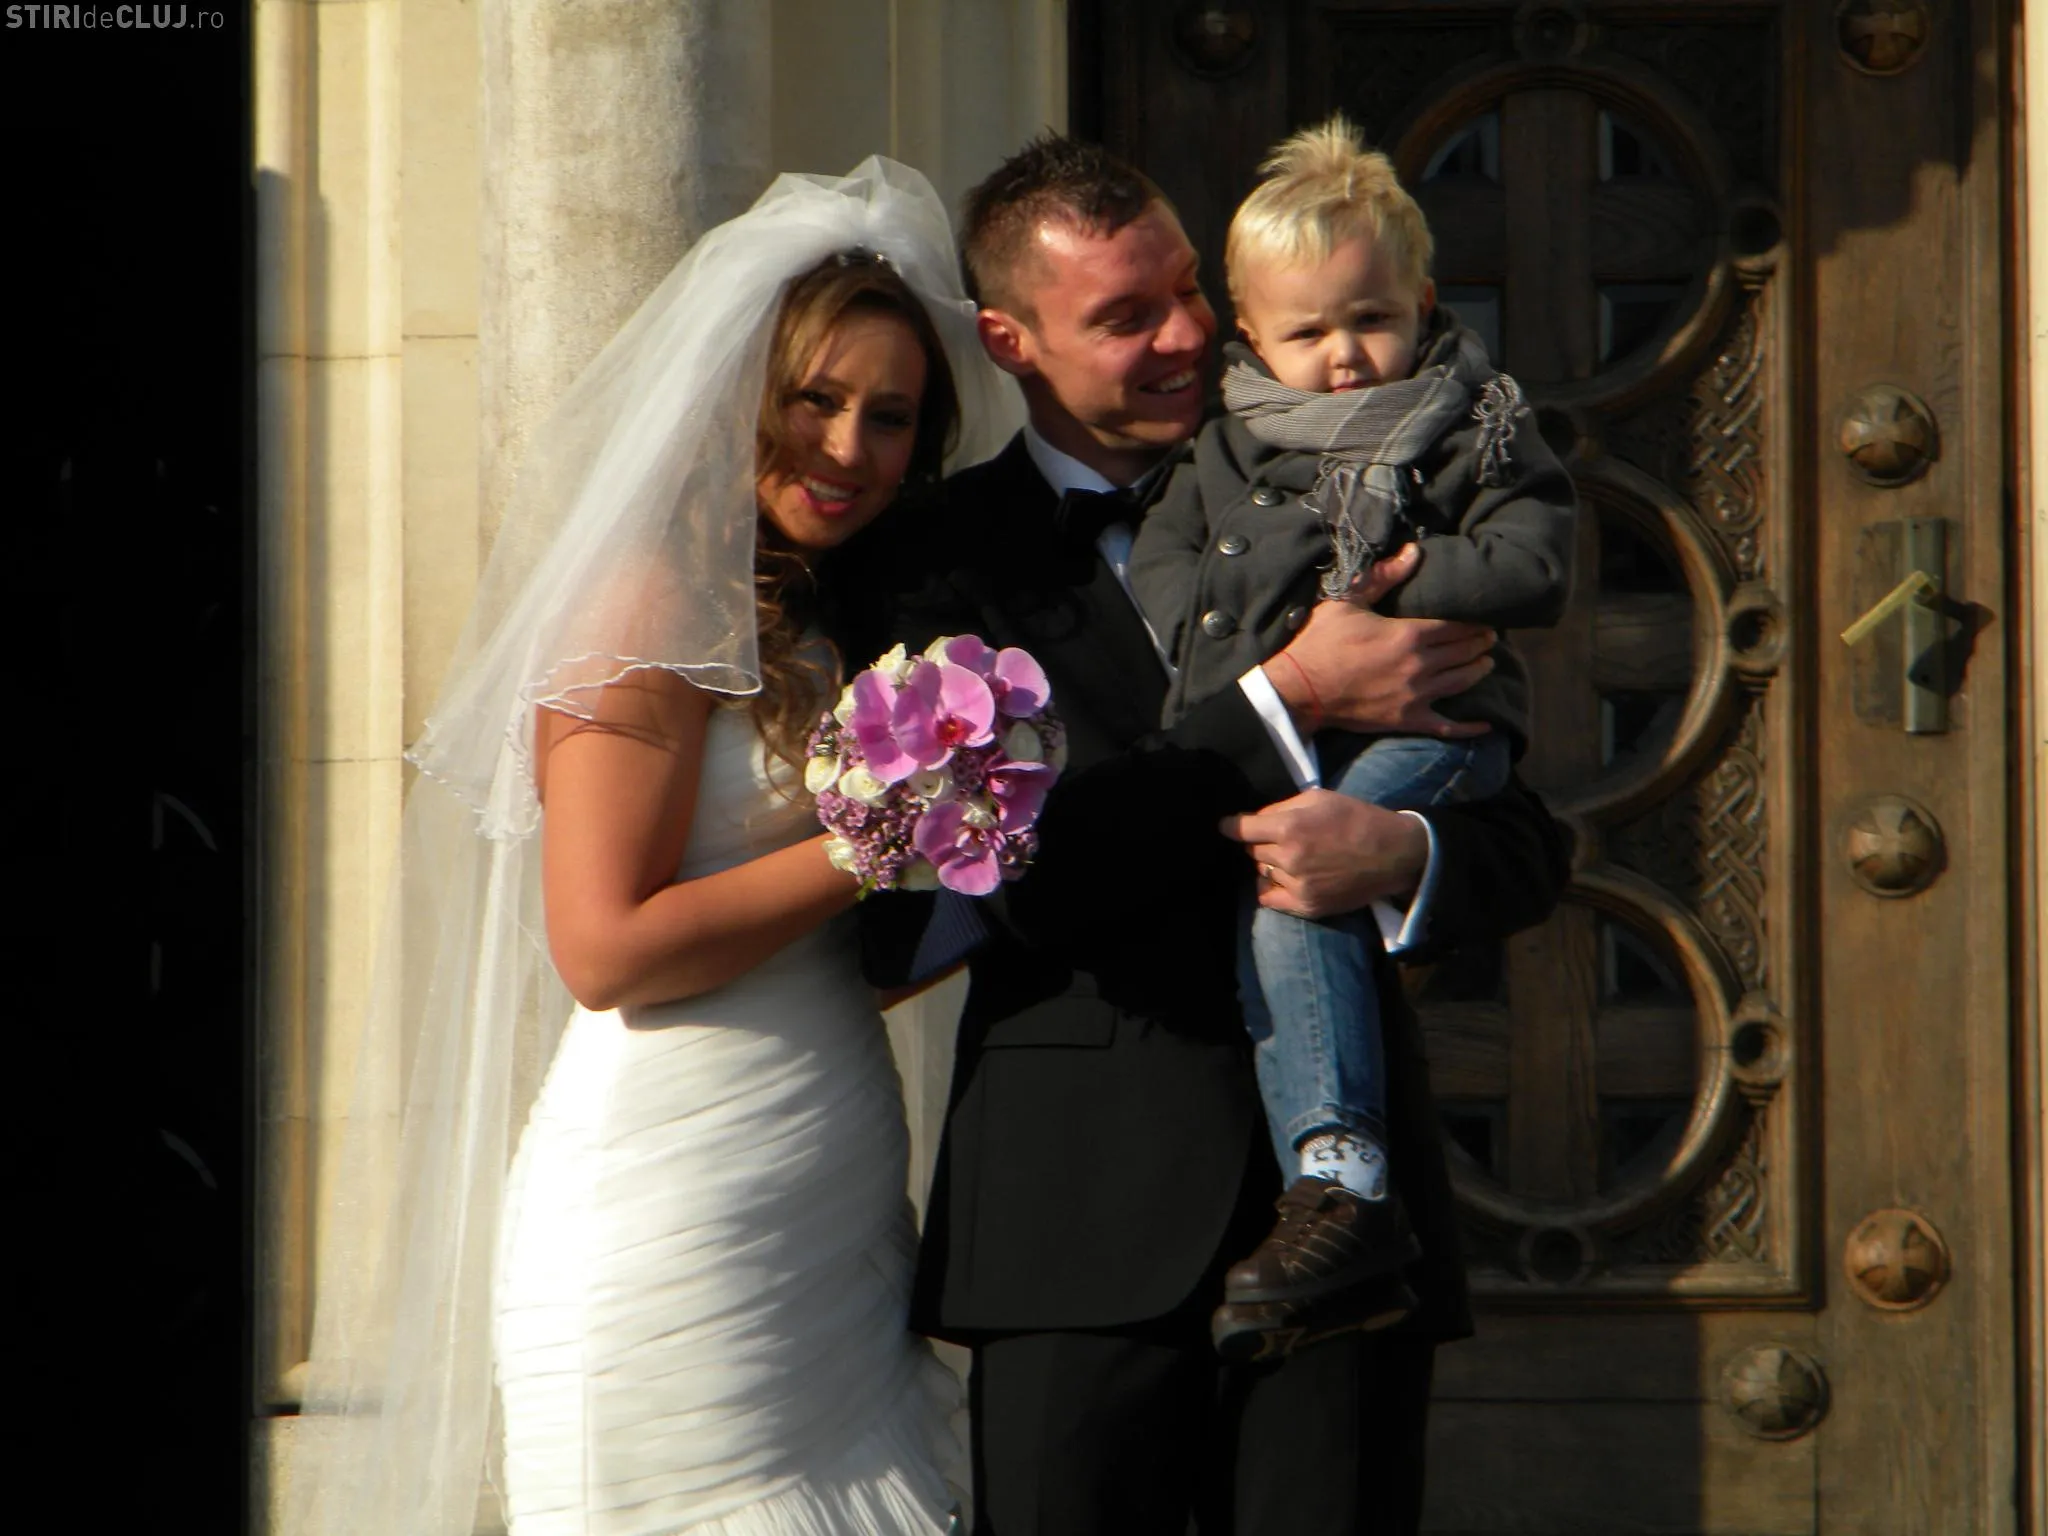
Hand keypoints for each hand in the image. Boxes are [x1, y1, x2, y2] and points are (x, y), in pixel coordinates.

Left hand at [1219, 790, 1429, 918]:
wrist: (1393, 854)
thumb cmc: (1356, 818)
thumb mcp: (1318, 798)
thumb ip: (1280, 808)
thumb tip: (1253, 819)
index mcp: (1289, 829)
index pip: (1241, 829)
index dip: (1230, 825)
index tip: (1225, 825)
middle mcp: (1289, 859)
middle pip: (1252, 850)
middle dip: (1261, 841)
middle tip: (1281, 837)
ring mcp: (1297, 885)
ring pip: (1262, 871)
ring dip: (1271, 863)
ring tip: (1295, 856)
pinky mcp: (1307, 906)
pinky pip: (1269, 898)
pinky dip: (1271, 887)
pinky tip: (1283, 878)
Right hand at [1262, 547, 1495, 737]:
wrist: (1299, 690)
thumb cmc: (1321, 642)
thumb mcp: (1347, 601)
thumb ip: (1383, 576)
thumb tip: (1413, 551)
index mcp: (1409, 634)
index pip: (1456, 625)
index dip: (1474, 621)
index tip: (1483, 617)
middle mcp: (1420, 665)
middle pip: (1464, 651)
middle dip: (1481, 642)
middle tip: (1490, 637)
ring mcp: (1416, 696)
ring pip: (1463, 681)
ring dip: (1479, 670)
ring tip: (1486, 662)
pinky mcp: (1408, 720)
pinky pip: (1447, 727)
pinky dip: (1469, 727)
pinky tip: (1487, 724)